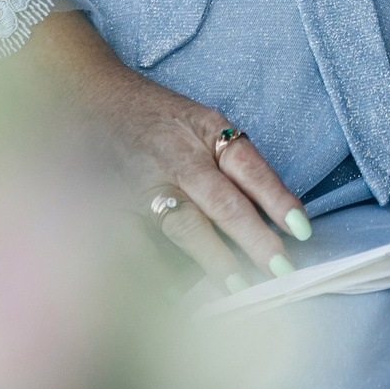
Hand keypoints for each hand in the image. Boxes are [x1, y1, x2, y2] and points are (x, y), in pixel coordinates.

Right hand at [23, 9, 310, 286]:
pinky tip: (178, 294)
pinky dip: (158, 271)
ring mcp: (141, 180)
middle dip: (254, 240)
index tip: (302, 231)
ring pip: (184, 226)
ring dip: (214, 260)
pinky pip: (137, 243)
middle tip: (281, 271)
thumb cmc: (155, 117)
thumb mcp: (200, 121)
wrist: (88, 94)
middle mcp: (176, 155)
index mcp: (206, 130)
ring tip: (239, 287)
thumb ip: (231, 158)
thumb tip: (273, 210)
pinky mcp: (109, 203)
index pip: (250, 167)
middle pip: (222, 201)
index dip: (277, 199)